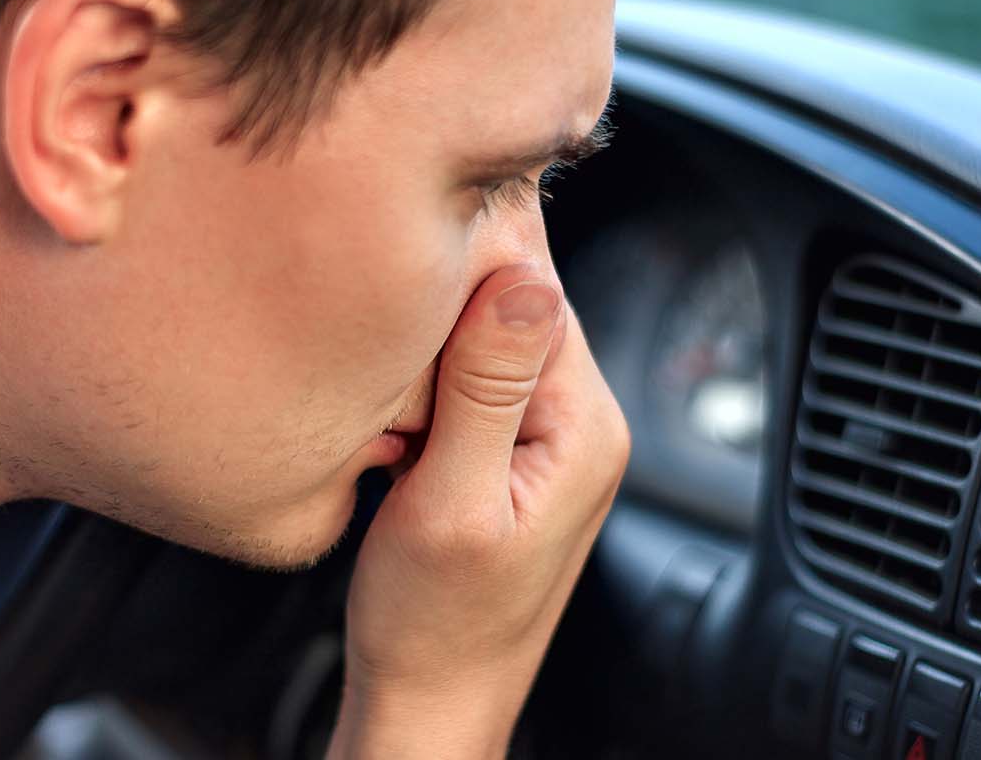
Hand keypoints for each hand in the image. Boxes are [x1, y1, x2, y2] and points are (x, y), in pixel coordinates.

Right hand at [326, 264, 630, 758]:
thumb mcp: (450, 500)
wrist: (429, 705)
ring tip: (395, 433)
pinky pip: (465, 384)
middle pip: (508, 305)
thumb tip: (527, 275)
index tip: (399, 293)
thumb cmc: (433, 627)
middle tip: (395, 403)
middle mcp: (582, 420)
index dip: (459, 278)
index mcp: (585, 423)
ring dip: (424, 366)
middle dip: (436, 328)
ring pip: (479, 341)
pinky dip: (421, 399)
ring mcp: (548, 437)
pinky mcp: (510, 453)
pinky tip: (398, 444)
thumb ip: (486, 387)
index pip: (534, 286)